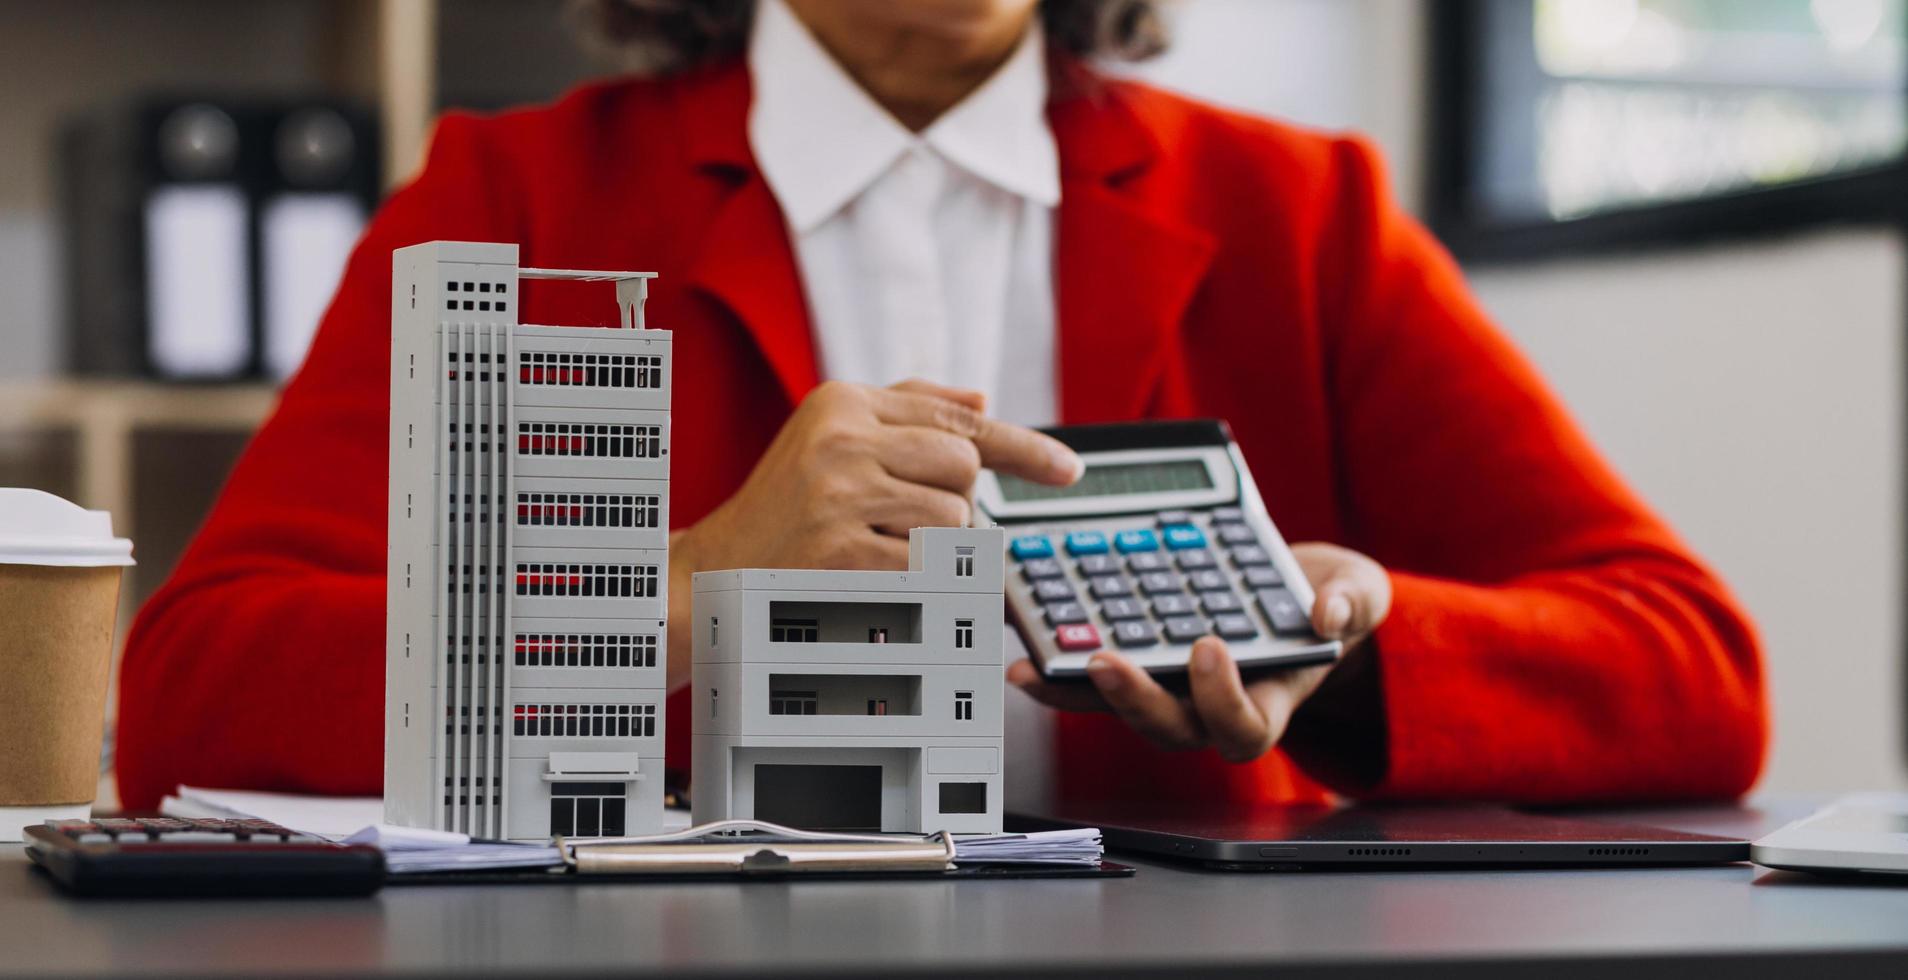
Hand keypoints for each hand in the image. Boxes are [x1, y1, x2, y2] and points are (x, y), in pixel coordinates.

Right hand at [666, 379, 1081, 684]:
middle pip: (964, 467)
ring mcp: (839, 494)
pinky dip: (918, 579)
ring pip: (954, 518)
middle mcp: (841, 437)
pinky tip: (871, 573)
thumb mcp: (830, 441)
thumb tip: (983, 401)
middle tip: (900, 521)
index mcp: (842, 401)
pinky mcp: (841, 551)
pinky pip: (930, 565)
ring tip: (874, 547)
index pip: (957, 420)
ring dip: (932, 545)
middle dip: (952, 501)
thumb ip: (906, 415)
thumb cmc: (782, 508)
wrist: (713, 572)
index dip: (1023, 448)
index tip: (1068, 471)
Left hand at [1007, 542, 1390, 761]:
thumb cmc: (1329, 604)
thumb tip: (1329, 612)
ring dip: (1074, 686)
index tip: (1209, 648)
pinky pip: (1093, 673)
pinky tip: (1025, 635)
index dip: (1221, 701)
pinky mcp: (1138, 660)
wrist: (1301, 595)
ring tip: (1034, 657)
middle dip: (1132, 698)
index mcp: (1266, 700)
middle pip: (1167, 726)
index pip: (1242, 728)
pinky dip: (1058, 658)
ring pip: (1117, 705)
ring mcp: (1171, 687)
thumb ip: (1351, 604)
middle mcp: (1209, 706)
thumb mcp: (1358, 595)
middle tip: (1105, 660)